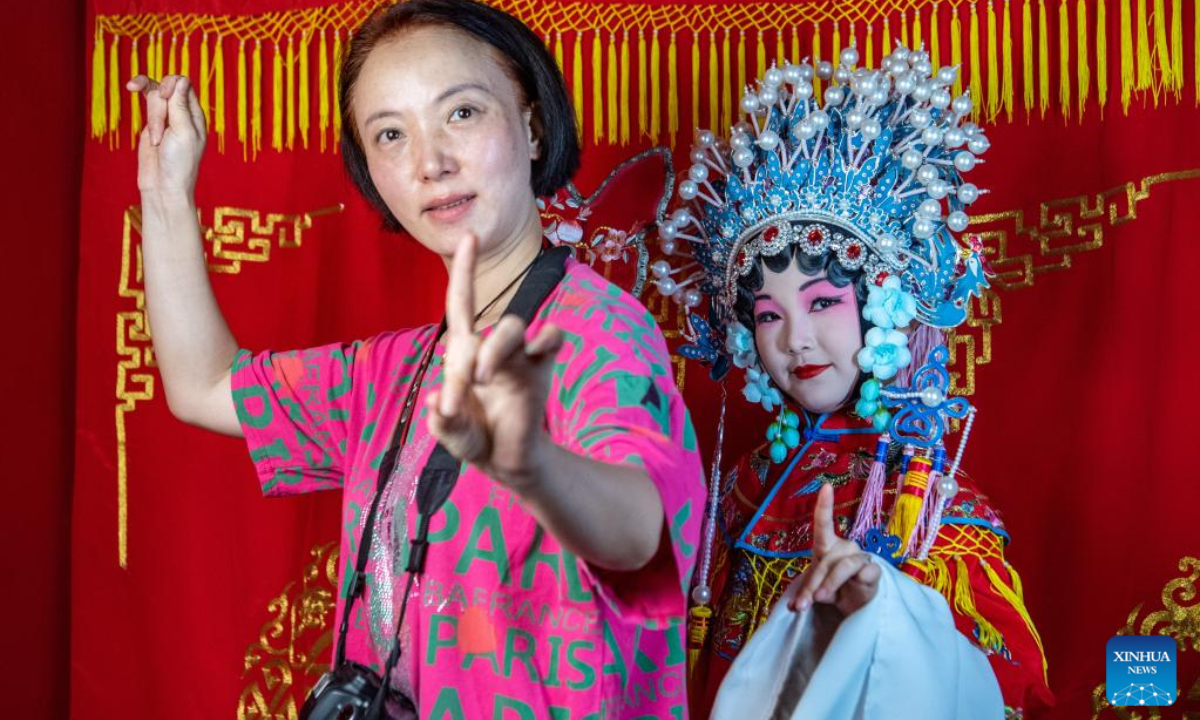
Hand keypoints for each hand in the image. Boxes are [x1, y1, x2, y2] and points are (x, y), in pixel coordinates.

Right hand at [125, 74, 206, 194]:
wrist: (163, 186)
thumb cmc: (179, 164)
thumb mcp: (183, 133)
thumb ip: (180, 106)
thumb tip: (181, 79)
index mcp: (195, 116)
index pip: (184, 84)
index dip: (171, 84)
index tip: (163, 95)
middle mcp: (182, 114)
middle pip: (166, 89)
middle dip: (158, 106)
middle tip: (160, 133)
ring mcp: (166, 117)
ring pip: (154, 96)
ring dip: (152, 115)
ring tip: (155, 140)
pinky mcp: (152, 122)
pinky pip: (147, 101)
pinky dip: (140, 92)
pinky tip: (131, 86)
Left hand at [426, 236, 562, 487]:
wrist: (508, 462)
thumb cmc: (475, 439)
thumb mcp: (451, 436)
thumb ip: (441, 422)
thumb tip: (437, 400)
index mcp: (465, 353)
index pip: (463, 303)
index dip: (466, 270)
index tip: (470, 237)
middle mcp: (494, 348)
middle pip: (486, 322)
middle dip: (469, 356)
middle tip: (462, 394)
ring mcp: (521, 357)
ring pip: (513, 327)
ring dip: (495, 350)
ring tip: (484, 381)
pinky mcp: (543, 370)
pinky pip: (552, 339)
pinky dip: (547, 338)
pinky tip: (539, 349)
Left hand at [785, 484, 881, 616]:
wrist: (857, 608)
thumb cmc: (834, 591)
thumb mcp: (817, 591)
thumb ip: (807, 594)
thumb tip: (799, 607)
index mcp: (828, 546)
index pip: (824, 524)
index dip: (825, 506)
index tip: (826, 487)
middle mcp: (845, 547)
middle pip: (826, 560)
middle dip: (813, 583)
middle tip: (803, 604)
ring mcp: (861, 558)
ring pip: (843, 566)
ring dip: (829, 584)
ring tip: (820, 600)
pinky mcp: (874, 572)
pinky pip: (866, 573)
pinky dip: (857, 583)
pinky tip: (858, 587)